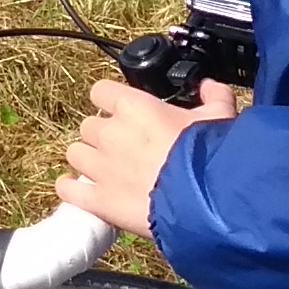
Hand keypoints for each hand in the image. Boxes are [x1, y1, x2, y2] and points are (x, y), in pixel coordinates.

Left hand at [55, 78, 240, 240]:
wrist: (207, 201)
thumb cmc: (210, 155)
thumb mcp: (220, 116)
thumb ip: (213, 95)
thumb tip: (209, 87)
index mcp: (132, 106)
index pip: (101, 91)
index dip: (110, 101)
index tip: (123, 112)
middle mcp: (109, 132)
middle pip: (89, 125)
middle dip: (103, 135)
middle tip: (125, 148)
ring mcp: (100, 167)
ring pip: (75, 154)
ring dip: (87, 160)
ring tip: (106, 170)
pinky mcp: (98, 199)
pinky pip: (68, 190)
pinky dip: (70, 189)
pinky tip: (78, 190)